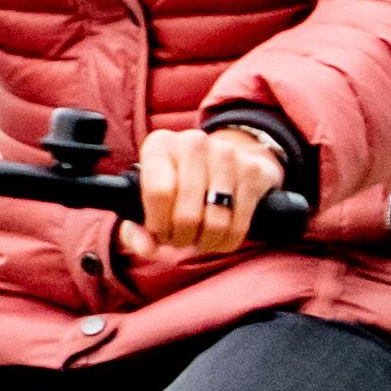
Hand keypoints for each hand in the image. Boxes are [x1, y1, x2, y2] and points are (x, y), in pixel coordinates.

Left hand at [130, 112, 289, 262]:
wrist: (223, 162)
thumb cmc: (177, 187)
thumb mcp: (149, 202)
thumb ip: (137, 231)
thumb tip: (145, 247)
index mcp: (160, 146)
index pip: (159, 194)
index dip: (158, 225)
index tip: (160, 232)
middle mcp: (194, 143)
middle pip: (186, 214)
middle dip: (181, 238)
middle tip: (181, 238)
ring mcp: (226, 154)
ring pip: (214, 223)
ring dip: (205, 242)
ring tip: (200, 237)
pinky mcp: (253, 171)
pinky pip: (238, 225)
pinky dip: (227, 241)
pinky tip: (219, 236)